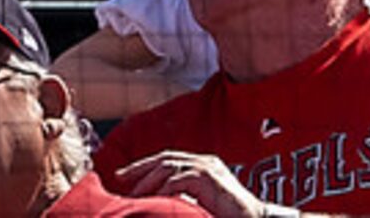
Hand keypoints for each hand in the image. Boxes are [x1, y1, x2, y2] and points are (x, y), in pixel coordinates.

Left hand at [109, 150, 271, 217]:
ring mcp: (208, 167)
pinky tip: (154, 201)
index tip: (123, 175)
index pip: (168, 159)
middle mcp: (205, 162)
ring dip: (148, 180)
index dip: (144, 166)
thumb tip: (156, 199)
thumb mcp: (198, 201)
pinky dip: (163, 190)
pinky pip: (178, 179)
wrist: (249, 217)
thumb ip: (182, 195)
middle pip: (165, 158)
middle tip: (119, 177)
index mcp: (202, 165)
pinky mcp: (208, 177)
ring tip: (134, 195)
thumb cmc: (224, 213)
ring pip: (169, 166)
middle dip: (140, 168)